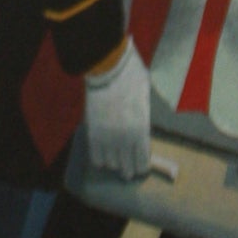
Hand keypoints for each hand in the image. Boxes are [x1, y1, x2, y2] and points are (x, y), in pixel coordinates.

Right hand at [83, 37, 153, 179]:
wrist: (109, 67)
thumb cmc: (132, 79)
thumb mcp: (145, 100)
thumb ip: (143, 120)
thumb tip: (140, 134)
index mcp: (142, 129)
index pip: (143, 162)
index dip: (142, 167)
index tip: (141, 166)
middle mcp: (125, 138)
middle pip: (127, 169)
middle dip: (129, 170)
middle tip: (129, 168)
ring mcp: (107, 136)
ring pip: (111, 165)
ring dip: (114, 162)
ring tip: (115, 156)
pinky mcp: (92, 132)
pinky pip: (96, 158)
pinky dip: (100, 159)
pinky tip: (104, 154)